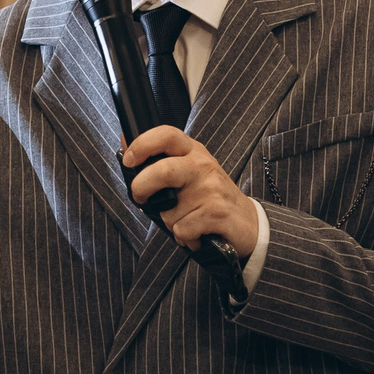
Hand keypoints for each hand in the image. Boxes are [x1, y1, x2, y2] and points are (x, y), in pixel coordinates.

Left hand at [120, 126, 262, 257]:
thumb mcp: (189, 173)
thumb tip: (125, 143)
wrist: (248, 222)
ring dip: (171, 223)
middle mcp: (203, 166)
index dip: (142, 144)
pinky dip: (184, 238)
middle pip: (163, 171)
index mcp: (193, 152)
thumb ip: (161, 162)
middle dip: (142, 187)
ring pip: (169, 211)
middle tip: (141, 198)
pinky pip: (182, 229)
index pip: (166, 135)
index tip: (128, 159)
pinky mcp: (217, 212)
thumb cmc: (211, 198)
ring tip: (188, 220)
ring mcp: (212, 189)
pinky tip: (197, 233)